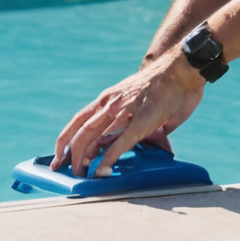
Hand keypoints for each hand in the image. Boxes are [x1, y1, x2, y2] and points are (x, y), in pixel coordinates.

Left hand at [55, 53, 205, 177]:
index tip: (59, 155)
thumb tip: (150, 139)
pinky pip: (121, 141)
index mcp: (109, 98)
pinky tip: (103, 170)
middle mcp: (110, 103)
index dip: (66, 139)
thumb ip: (138, 120)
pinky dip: (108, 158)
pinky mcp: (142, 119)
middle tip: (64, 170)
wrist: (180, 67)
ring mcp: (124, 110)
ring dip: (83, 157)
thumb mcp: (140, 103)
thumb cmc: (163, 85)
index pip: (79, 120)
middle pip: (80, 130)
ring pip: (92, 135)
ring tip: (82, 173)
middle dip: (69, 153)